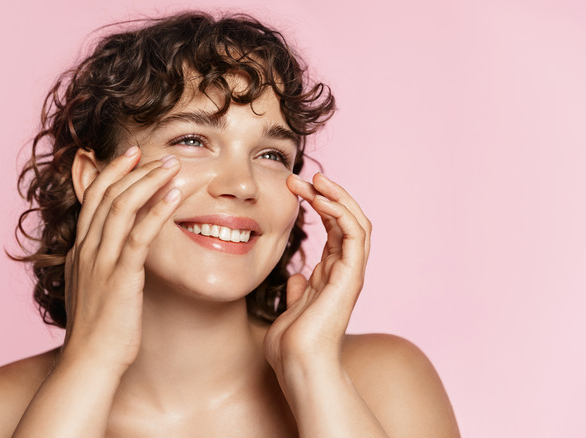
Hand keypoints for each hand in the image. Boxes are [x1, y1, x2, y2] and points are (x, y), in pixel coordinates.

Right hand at [61, 147, 181, 370]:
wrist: (88, 363)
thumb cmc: (97, 331)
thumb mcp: (92, 289)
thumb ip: (99, 264)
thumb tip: (112, 253)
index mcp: (80, 249)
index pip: (93, 197)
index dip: (112, 171)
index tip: (132, 155)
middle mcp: (87, 249)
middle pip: (106, 193)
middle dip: (133, 168)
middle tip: (158, 152)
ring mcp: (101, 262)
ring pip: (121, 206)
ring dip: (148, 181)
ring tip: (173, 165)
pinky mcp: (120, 277)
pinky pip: (139, 235)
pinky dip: (157, 211)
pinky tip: (174, 196)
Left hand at [264, 173, 371, 380]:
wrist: (298, 366)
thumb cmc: (291, 346)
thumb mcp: (290, 310)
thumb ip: (298, 292)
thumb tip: (296, 278)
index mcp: (330, 276)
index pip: (334, 229)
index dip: (318, 204)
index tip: (295, 187)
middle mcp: (344, 272)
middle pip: (346, 221)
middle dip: (326, 195)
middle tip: (302, 178)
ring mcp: (350, 274)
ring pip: (356, 223)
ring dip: (337, 197)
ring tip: (315, 180)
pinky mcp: (351, 277)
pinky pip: (354, 236)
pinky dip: (342, 213)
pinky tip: (322, 200)